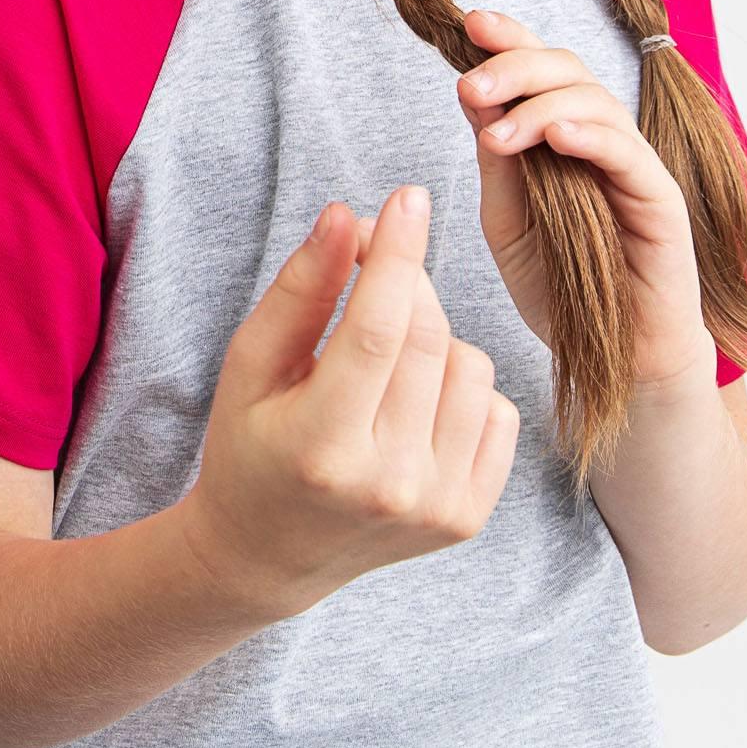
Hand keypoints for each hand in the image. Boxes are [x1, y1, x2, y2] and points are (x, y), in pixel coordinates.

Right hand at [180, 187, 518, 620]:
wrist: (271, 551)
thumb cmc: (249, 442)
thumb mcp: (250, 361)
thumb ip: (300, 288)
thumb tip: (346, 216)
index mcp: (322, 446)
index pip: (377, 329)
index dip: (396, 254)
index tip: (407, 196)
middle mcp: (389, 484)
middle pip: (427, 336)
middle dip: (404, 276)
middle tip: (368, 261)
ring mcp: (438, 507)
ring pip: (470, 363)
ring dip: (432, 335)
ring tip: (381, 358)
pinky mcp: (471, 517)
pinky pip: (497, 407)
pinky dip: (460, 383)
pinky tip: (413, 399)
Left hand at [457, 8, 712, 389]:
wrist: (613, 362)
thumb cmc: (560, 290)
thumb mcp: (507, 221)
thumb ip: (496, 163)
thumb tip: (471, 94)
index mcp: (560, 138)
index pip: (540, 69)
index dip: (510, 38)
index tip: (469, 23)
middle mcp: (600, 142)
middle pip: (567, 70)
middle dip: (514, 66)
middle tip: (468, 85)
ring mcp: (633, 169)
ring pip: (596, 101)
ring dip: (539, 104)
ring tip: (497, 130)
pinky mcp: (661, 203)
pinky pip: (629, 154)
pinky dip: (590, 136)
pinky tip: (556, 136)